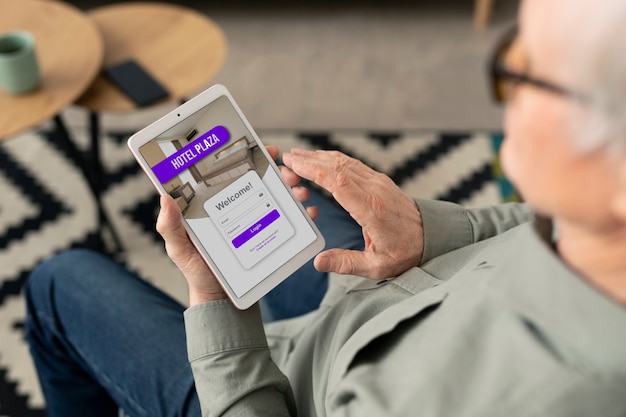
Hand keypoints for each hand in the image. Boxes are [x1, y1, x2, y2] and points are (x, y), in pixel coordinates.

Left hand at [155, 145, 316, 305]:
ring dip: (293, 187)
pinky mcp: (268, 233)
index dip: (246, 154)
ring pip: (277, 194)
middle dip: (279, 170)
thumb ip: (170, 226)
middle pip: (260, 178)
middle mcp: (237, 204)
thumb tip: (165, 198)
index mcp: (214, 202)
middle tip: (289, 173)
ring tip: (300, 191)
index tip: (263, 148)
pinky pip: (288, 218)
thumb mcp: (179, 249)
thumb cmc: (196, 269)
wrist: (220, 297)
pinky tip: (308, 210)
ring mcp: (254, 218)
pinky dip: (302, 211)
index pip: (229, 169)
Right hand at [283, 149, 423, 278]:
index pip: (337, 182)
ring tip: (298, 156)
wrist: (432, 237)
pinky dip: (332, 160)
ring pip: (344, 162)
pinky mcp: (379, 181)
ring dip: (319, 157)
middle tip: (287, 159)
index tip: (294, 164)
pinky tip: (320, 160)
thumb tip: (319, 262)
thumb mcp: (376, 266)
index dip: (313, 170)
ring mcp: (378, 182)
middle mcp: (374, 190)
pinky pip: (353, 165)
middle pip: (337, 166)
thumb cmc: (406, 252)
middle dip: (309, 160)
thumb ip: (346, 263)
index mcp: (371, 209)